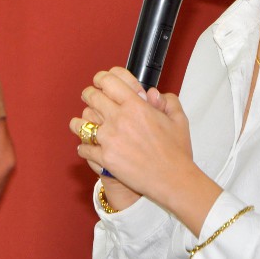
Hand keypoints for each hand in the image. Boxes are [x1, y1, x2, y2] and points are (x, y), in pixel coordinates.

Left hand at [70, 67, 196, 205]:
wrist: (173, 180)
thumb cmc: (177, 151)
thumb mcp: (179, 120)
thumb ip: (167, 101)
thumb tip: (152, 94)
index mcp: (136, 105)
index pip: (108, 81)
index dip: (101, 78)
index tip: (100, 81)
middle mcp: (119, 118)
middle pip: (91, 97)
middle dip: (89, 95)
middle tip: (90, 98)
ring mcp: (110, 139)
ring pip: (81, 123)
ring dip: (80, 122)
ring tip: (82, 124)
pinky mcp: (105, 158)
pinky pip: (84, 148)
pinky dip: (84, 147)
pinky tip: (88, 148)